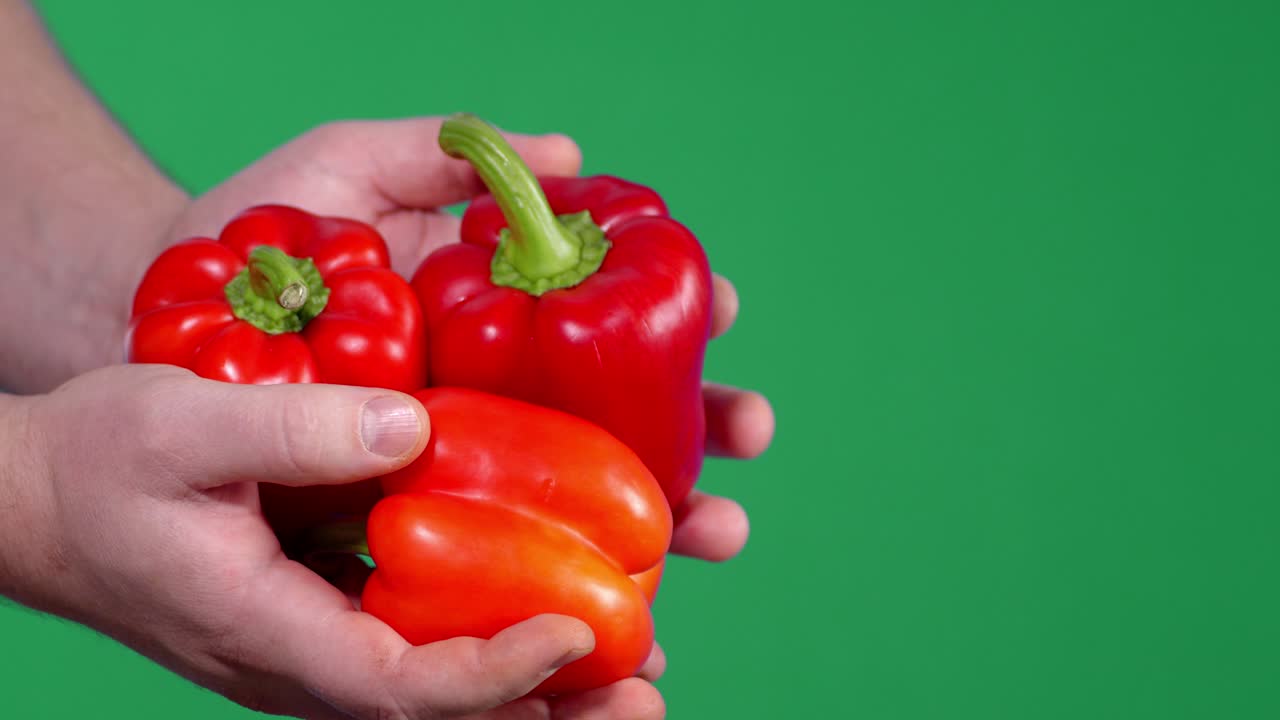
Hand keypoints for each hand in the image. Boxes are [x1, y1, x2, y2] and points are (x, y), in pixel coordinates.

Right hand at [3, 365, 664, 718]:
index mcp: (269, 633)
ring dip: (544, 686)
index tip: (576, 631)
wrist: (41, 502)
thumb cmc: (94, 468)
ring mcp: (323, 639)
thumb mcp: (179, 425)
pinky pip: (428, 637)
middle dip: (551, 710)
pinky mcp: (331, 606)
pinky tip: (563, 602)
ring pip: (446, 683)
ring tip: (640, 664)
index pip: (400, 688)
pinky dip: (500, 634)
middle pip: (446, 713)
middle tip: (647, 689)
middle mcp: (308, 659)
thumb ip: (293, 432)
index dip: (495, 672)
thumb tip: (417, 428)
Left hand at [163, 117, 775, 565]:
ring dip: (670, 517)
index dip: (677, 312)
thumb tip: (573, 153)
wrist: (146, 331)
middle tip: (751, 431)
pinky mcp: (419, 522)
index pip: (611, 313)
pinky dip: (572, 588)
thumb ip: (443, 152)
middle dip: (703, 425)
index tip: (725, 307)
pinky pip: (511, 562)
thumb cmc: (246, 236)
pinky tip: (624, 610)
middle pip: (625, 413)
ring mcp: (465, 458)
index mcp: (496, 309)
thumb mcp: (341, 169)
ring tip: (719, 533)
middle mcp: (499, 386)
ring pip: (589, 499)